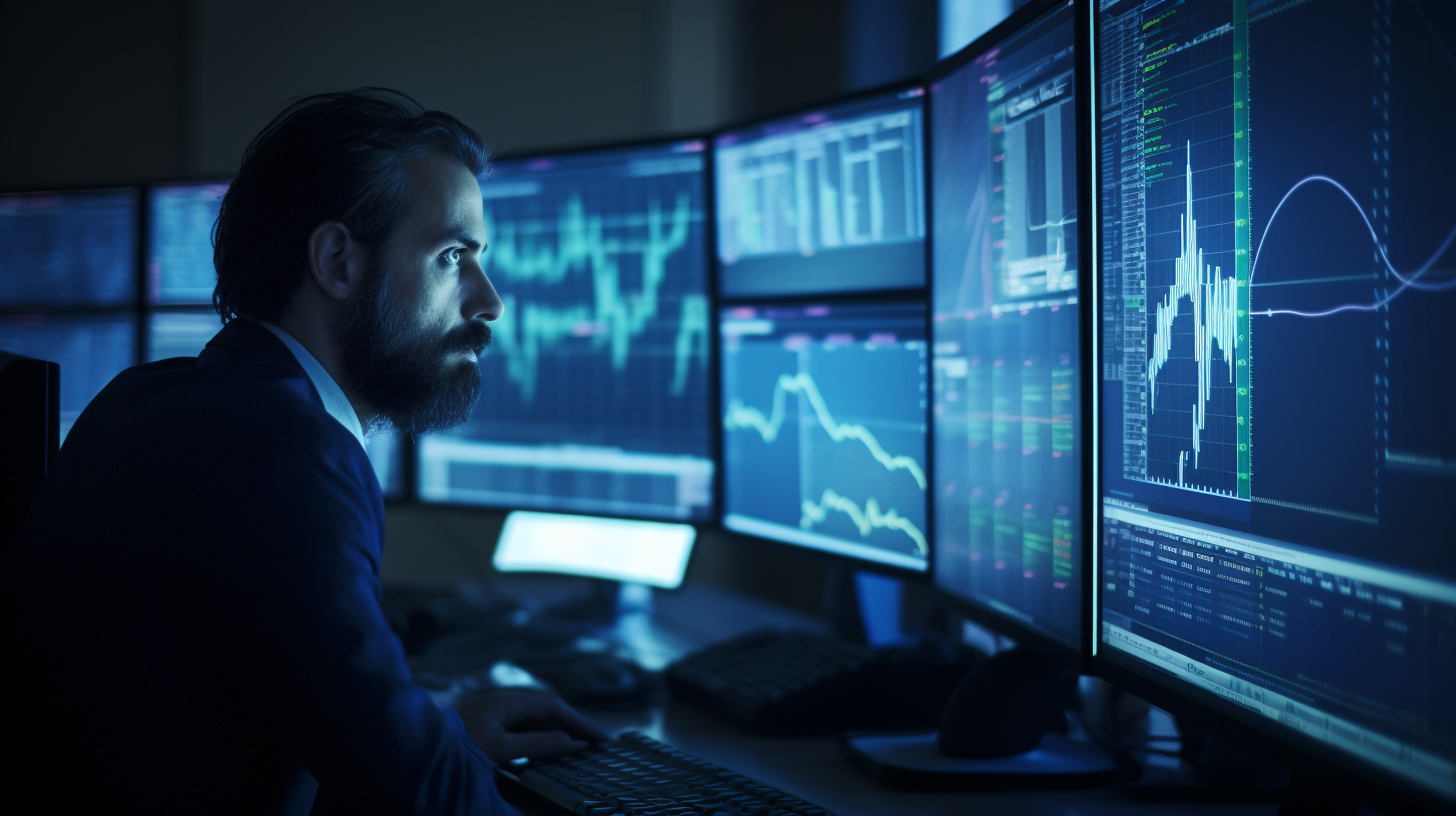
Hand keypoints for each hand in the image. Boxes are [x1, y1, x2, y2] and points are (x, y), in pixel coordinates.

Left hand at [457, 688, 610, 762]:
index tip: (601, 737)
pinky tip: (553, 743)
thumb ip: (535, 744)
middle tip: (598, 741)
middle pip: (550, 708)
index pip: (555, 707)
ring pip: (539, 715)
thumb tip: (568, 741)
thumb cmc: (459, 743)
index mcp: (510, 701)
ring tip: (582, 743)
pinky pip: (527, 723)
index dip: (580, 721)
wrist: (424, 741)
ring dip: (562, 727)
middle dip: (575, 724)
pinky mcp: (494, 719)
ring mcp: (500, 708)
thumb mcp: (499, 748)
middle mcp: (508, 700)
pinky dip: (545, 731)